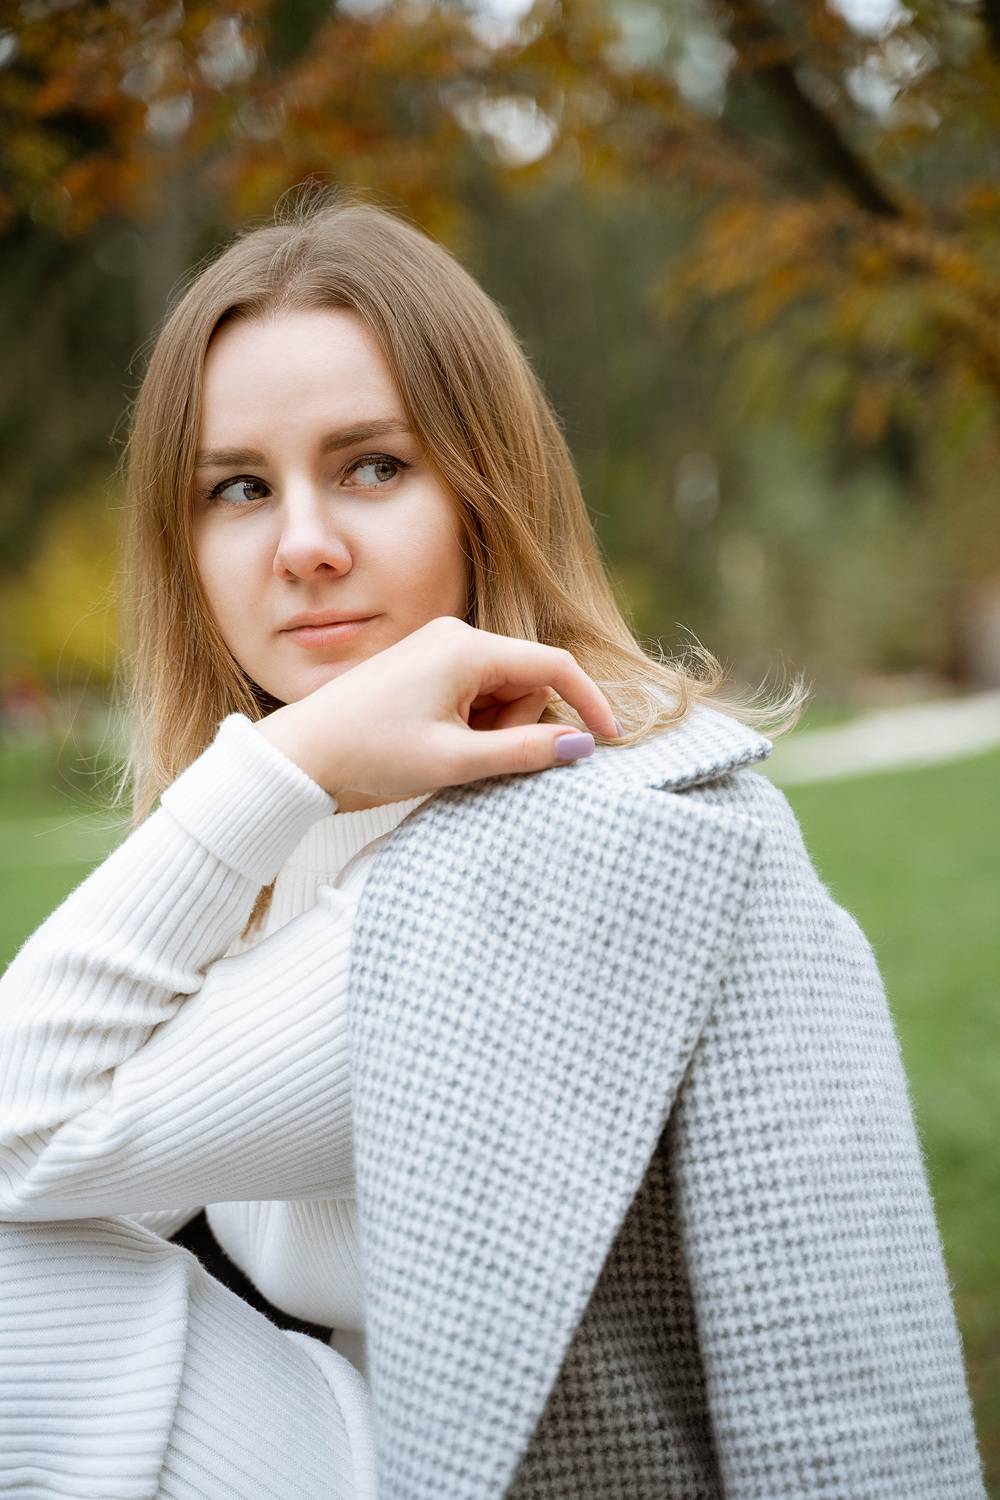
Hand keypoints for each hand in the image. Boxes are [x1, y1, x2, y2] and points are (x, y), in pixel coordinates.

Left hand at [253, 615, 619, 799]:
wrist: (302, 755)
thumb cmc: (371, 753)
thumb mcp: (455, 761)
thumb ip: (524, 752)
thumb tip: (581, 745)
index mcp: (466, 647)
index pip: (554, 666)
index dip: (589, 702)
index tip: (610, 740)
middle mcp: (455, 636)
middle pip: (527, 682)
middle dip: (516, 725)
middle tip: (471, 757)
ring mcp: (437, 650)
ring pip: (501, 692)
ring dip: (491, 730)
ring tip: (445, 754)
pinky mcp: (424, 669)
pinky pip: (473, 695)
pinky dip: (470, 726)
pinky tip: (436, 746)